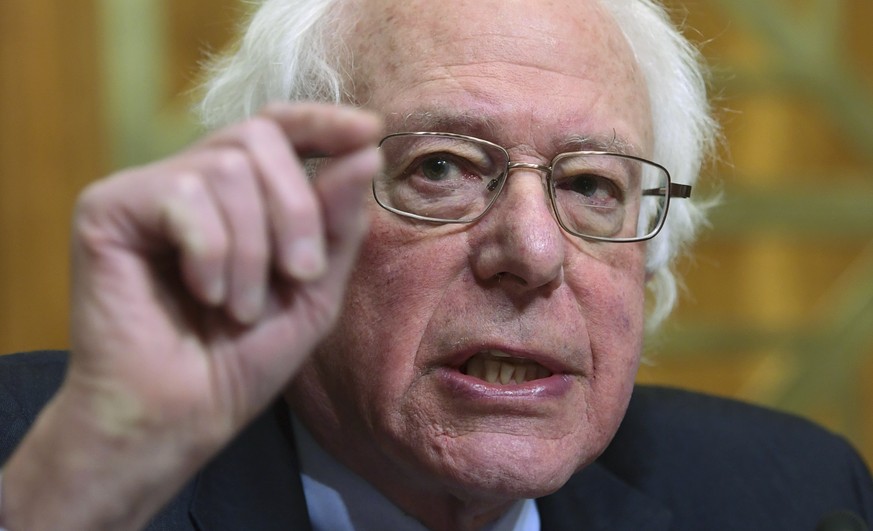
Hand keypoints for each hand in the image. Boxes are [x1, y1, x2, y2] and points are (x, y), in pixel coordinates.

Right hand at [0, 102, 381, 529]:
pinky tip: (204, 294)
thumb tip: (364, 151)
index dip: (322, 120)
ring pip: (227, 169)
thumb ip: (338, 223)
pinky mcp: (106, 208)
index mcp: (239, 196)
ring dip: (252, 251)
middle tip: (299, 276)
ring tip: (240, 307)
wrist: (180, 417)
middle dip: (296, 210)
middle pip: (260, 138)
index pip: (278, 127)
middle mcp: (192, 182)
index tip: (370, 131)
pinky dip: (211, 252)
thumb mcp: (314, 290)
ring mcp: (146, 191)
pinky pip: (183, 195)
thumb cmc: (243, 360)